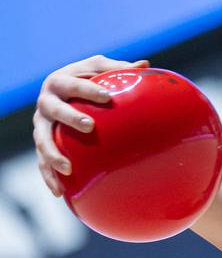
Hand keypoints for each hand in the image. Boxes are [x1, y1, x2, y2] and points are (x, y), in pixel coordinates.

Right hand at [32, 55, 149, 196]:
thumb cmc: (87, 77)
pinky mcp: (41, 142)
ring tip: (68, 168)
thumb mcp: (99, 68)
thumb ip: (119, 68)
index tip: (107, 96)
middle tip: (90, 127)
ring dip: (52, 154)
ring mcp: (40, 124)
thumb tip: (145, 65)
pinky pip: (41, 161)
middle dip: (70, 118)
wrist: (58, 89)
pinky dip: (48, 176)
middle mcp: (45, 102)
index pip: (73, 83)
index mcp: (59, 81)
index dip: (88, 89)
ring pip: (42, 140)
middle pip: (55, 110)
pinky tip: (59, 192)